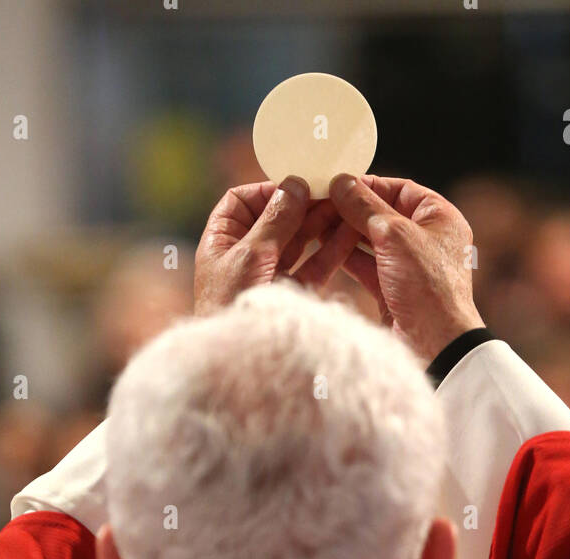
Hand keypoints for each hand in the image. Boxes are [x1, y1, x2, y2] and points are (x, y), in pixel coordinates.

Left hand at [194, 178, 362, 312]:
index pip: (241, 202)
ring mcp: (268, 277)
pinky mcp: (290, 295)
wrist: (239, 362)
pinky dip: (330, 251)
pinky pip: (312, 267)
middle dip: (304, 206)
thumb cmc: (230, 308)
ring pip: (297, 243)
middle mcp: (243, 257)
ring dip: (321, 225)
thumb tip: (294, 186)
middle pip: (276, 220)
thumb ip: (275, 220)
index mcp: (220, 242)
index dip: (267, 190)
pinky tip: (349, 234)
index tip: (295, 185)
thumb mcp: (250, 256)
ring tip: (346, 208)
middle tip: (332, 191)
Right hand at [329, 174, 484, 364]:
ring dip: (344, 233)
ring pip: (371, 242)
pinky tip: (323, 248)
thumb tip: (341, 182)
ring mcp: (409, 268)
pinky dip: (346, 258)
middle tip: (319, 203)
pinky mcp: (392, 291)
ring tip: (316, 223)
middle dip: (351, 211)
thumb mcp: (395, 236)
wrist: (434, 346)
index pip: (400, 189)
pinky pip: (366, 267)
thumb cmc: (427, 287)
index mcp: (440, 218)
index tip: (338, 184)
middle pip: (382, 216)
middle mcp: (427, 240)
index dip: (368, 185)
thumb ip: (365, 207)